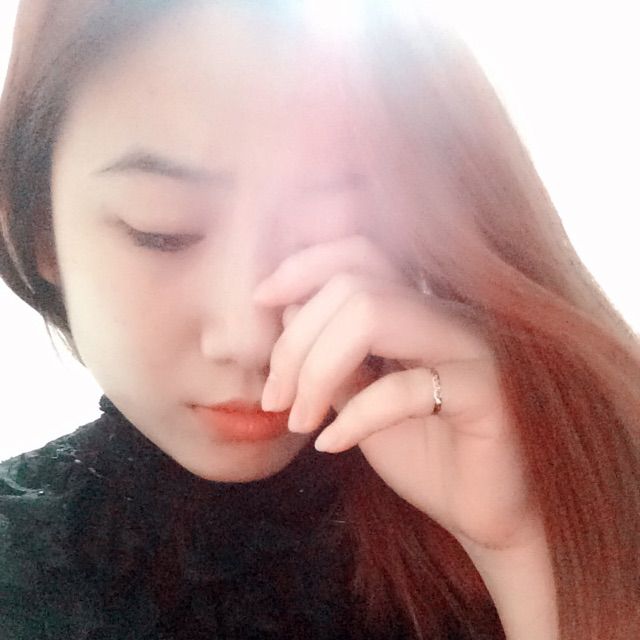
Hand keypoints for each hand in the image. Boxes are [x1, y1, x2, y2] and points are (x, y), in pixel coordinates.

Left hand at [253, 234, 542, 552]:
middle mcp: (447, 313)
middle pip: (352, 282)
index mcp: (419, 309)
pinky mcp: (487, 391)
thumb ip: (333, 355)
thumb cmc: (424, 453)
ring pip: (372, 312)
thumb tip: (288, 311)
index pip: (358, 253)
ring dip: (316, 369)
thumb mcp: (361, 398)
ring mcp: (471, 345)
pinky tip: (331, 445)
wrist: (483, 513)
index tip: (260, 302)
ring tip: (299, 419)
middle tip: (274, 398)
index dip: (302, 268)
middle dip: (296, 340)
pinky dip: (355, 417)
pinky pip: (403, 386)